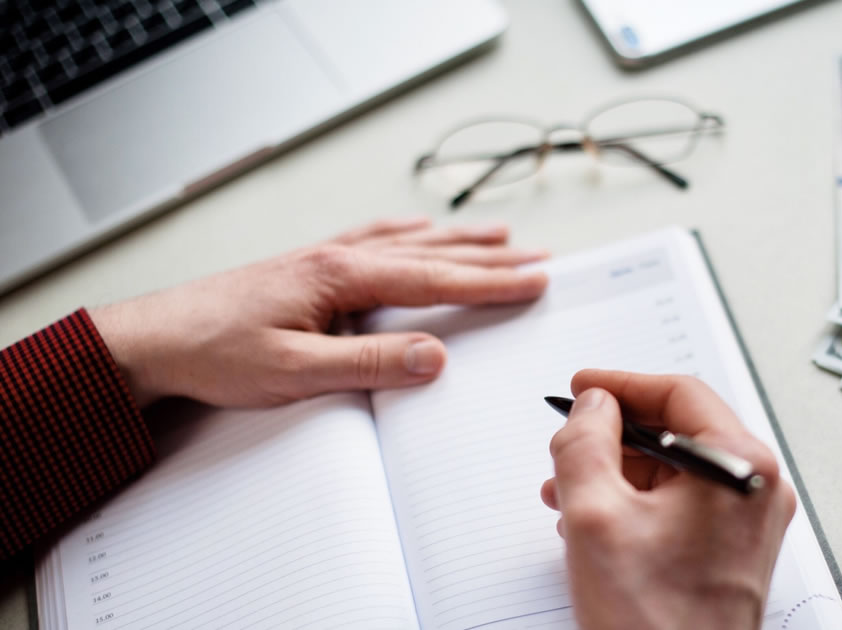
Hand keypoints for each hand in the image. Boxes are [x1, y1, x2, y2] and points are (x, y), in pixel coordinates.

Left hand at [91, 217, 548, 406]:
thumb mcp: (293, 371)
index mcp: (341, 278)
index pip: (434, 279)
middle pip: (431, 253)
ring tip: (499, 236)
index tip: (534, 281)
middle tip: (537, 257)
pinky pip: (373, 239)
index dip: (490, 283)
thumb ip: (367, 363)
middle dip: (489, 257)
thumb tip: (433, 357)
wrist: (154, 338)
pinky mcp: (309, 266)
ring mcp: (324, 258)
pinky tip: (417, 229)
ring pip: (407, 241)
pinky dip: (408, 234)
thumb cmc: (214, 352)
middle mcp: (338, 258)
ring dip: (456, 240)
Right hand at [542, 370, 796, 629]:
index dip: (621, 384)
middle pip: (679, 429)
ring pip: (677, 468)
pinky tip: (596, 518)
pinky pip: (684, 502)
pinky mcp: (734, 548)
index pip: (680, 394)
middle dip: (614, 435)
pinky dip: (638, 500)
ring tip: (568, 490)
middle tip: (571, 440)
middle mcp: (756, 488)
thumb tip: (594, 406)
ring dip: (619, 471)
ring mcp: (749, 520)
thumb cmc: (653, 622)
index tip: (584, 386)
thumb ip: (586, 442)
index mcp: (740, 466)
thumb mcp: (594, 515)